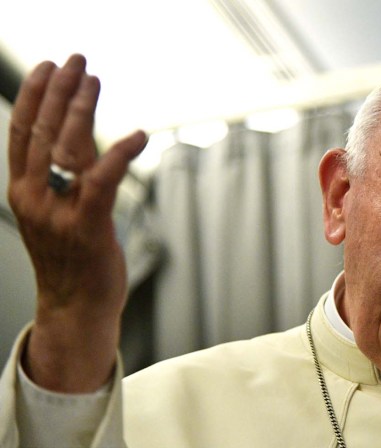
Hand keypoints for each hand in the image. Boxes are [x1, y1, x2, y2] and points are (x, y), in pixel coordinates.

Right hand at [7, 54, 146, 391]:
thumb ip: (65, 181)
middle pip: (42, 131)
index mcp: (23, 193)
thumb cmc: (72, 261)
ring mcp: (59, 211)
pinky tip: (138, 134)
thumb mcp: (57, 215)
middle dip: (59, 90)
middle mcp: (34, 197)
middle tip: (76, 60)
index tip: (49, 69)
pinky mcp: (89, 225)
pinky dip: (122, 153)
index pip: (23, 134)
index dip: (35, 97)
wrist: (74, 308)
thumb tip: (84, 148)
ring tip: (95, 80)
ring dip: (83, 108)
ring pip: (67, 147)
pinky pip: (104, 179)